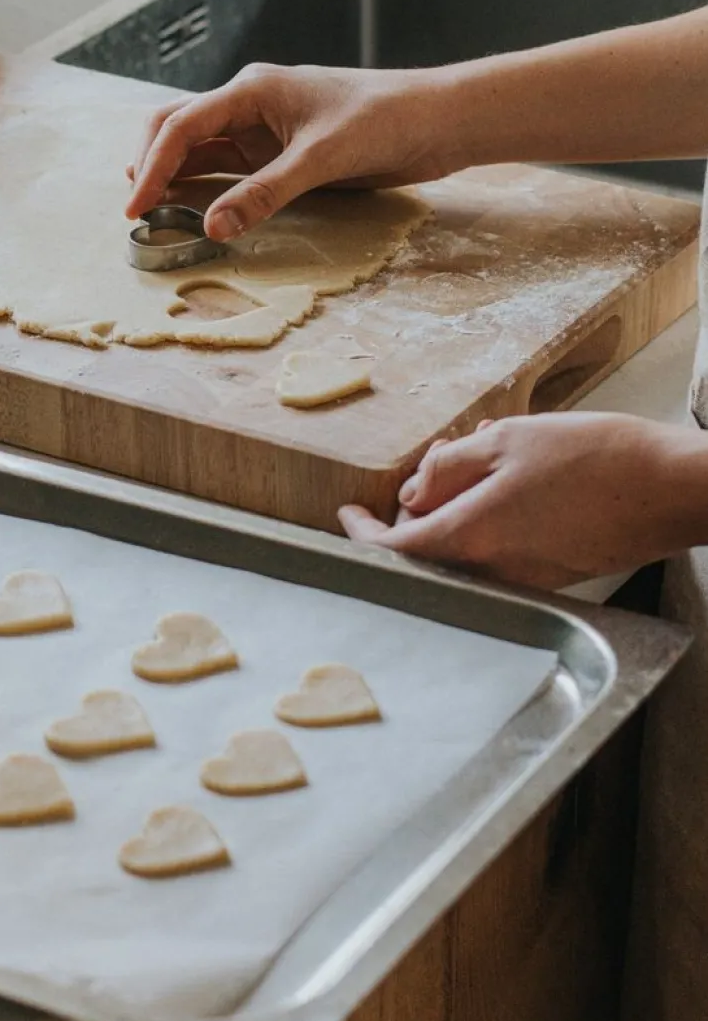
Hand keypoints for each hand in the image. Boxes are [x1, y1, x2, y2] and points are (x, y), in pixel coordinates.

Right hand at [125, 62, 462, 241]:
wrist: (437, 120)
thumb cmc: (385, 121)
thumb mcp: (321, 159)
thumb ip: (265, 193)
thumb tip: (210, 226)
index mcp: (252, 89)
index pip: (181, 126)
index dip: (151, 167)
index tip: (135, 207)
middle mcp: (248, 104)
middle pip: (177, 129)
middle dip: (149, 165)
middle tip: (136, 212)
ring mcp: (261, 129)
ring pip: (198, 149)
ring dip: (173, 176)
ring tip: (151, 213)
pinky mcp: (278, 152)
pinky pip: (227, 168)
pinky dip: (203, 186)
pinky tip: (191, 208)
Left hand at [338, 413, 707, 590]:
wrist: (672, 489)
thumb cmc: (597, 458)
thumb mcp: (507, 442)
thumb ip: (449, 469)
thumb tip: (412, 492)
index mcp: (474, 535)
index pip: (394, 549)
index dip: (362, 533)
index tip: (348, 514)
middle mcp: (494, 569)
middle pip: (428, 551)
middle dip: (416, 511)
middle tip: (430, 466)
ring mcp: (525, 578)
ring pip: (465, 551)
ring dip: (454, 513)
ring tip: (474, 462)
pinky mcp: (552, 576)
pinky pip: (499, 554)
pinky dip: (486, 523)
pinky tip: (508, 484)